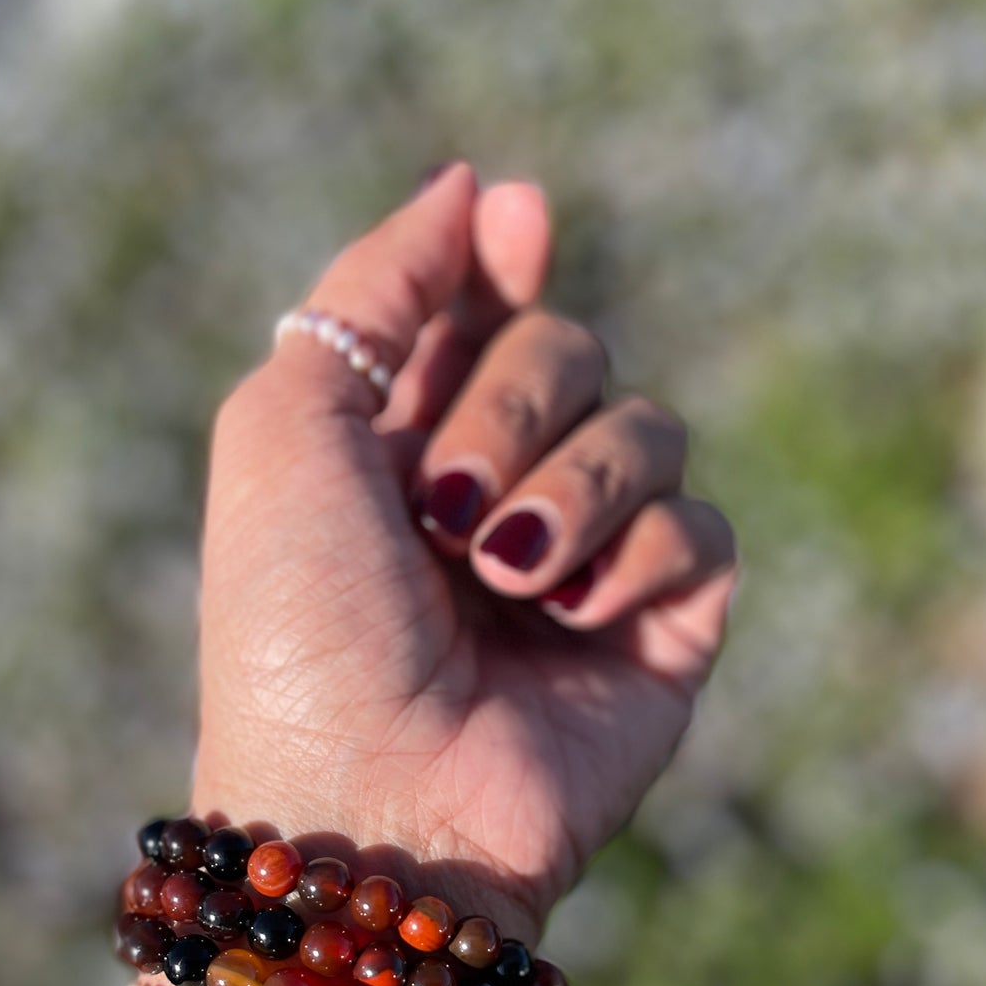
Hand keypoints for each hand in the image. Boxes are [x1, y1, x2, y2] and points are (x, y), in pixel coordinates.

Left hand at [191, 163, 737, 943]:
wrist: (369, 800)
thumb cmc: (302, 626)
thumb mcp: (288, 428)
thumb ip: (374, 290)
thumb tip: (479, 185)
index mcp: (403, 443)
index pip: (484, 307)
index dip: (505, 260)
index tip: (517, 228)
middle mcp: (499, 492)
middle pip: (571, 347)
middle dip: (510, 407)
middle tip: (443, 508)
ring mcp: (585, 564)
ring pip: (647, 427)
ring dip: (568, 489)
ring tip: (502, 578)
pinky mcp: (663, 630)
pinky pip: (697, 527)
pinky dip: (632, 560)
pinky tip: (571, 619)